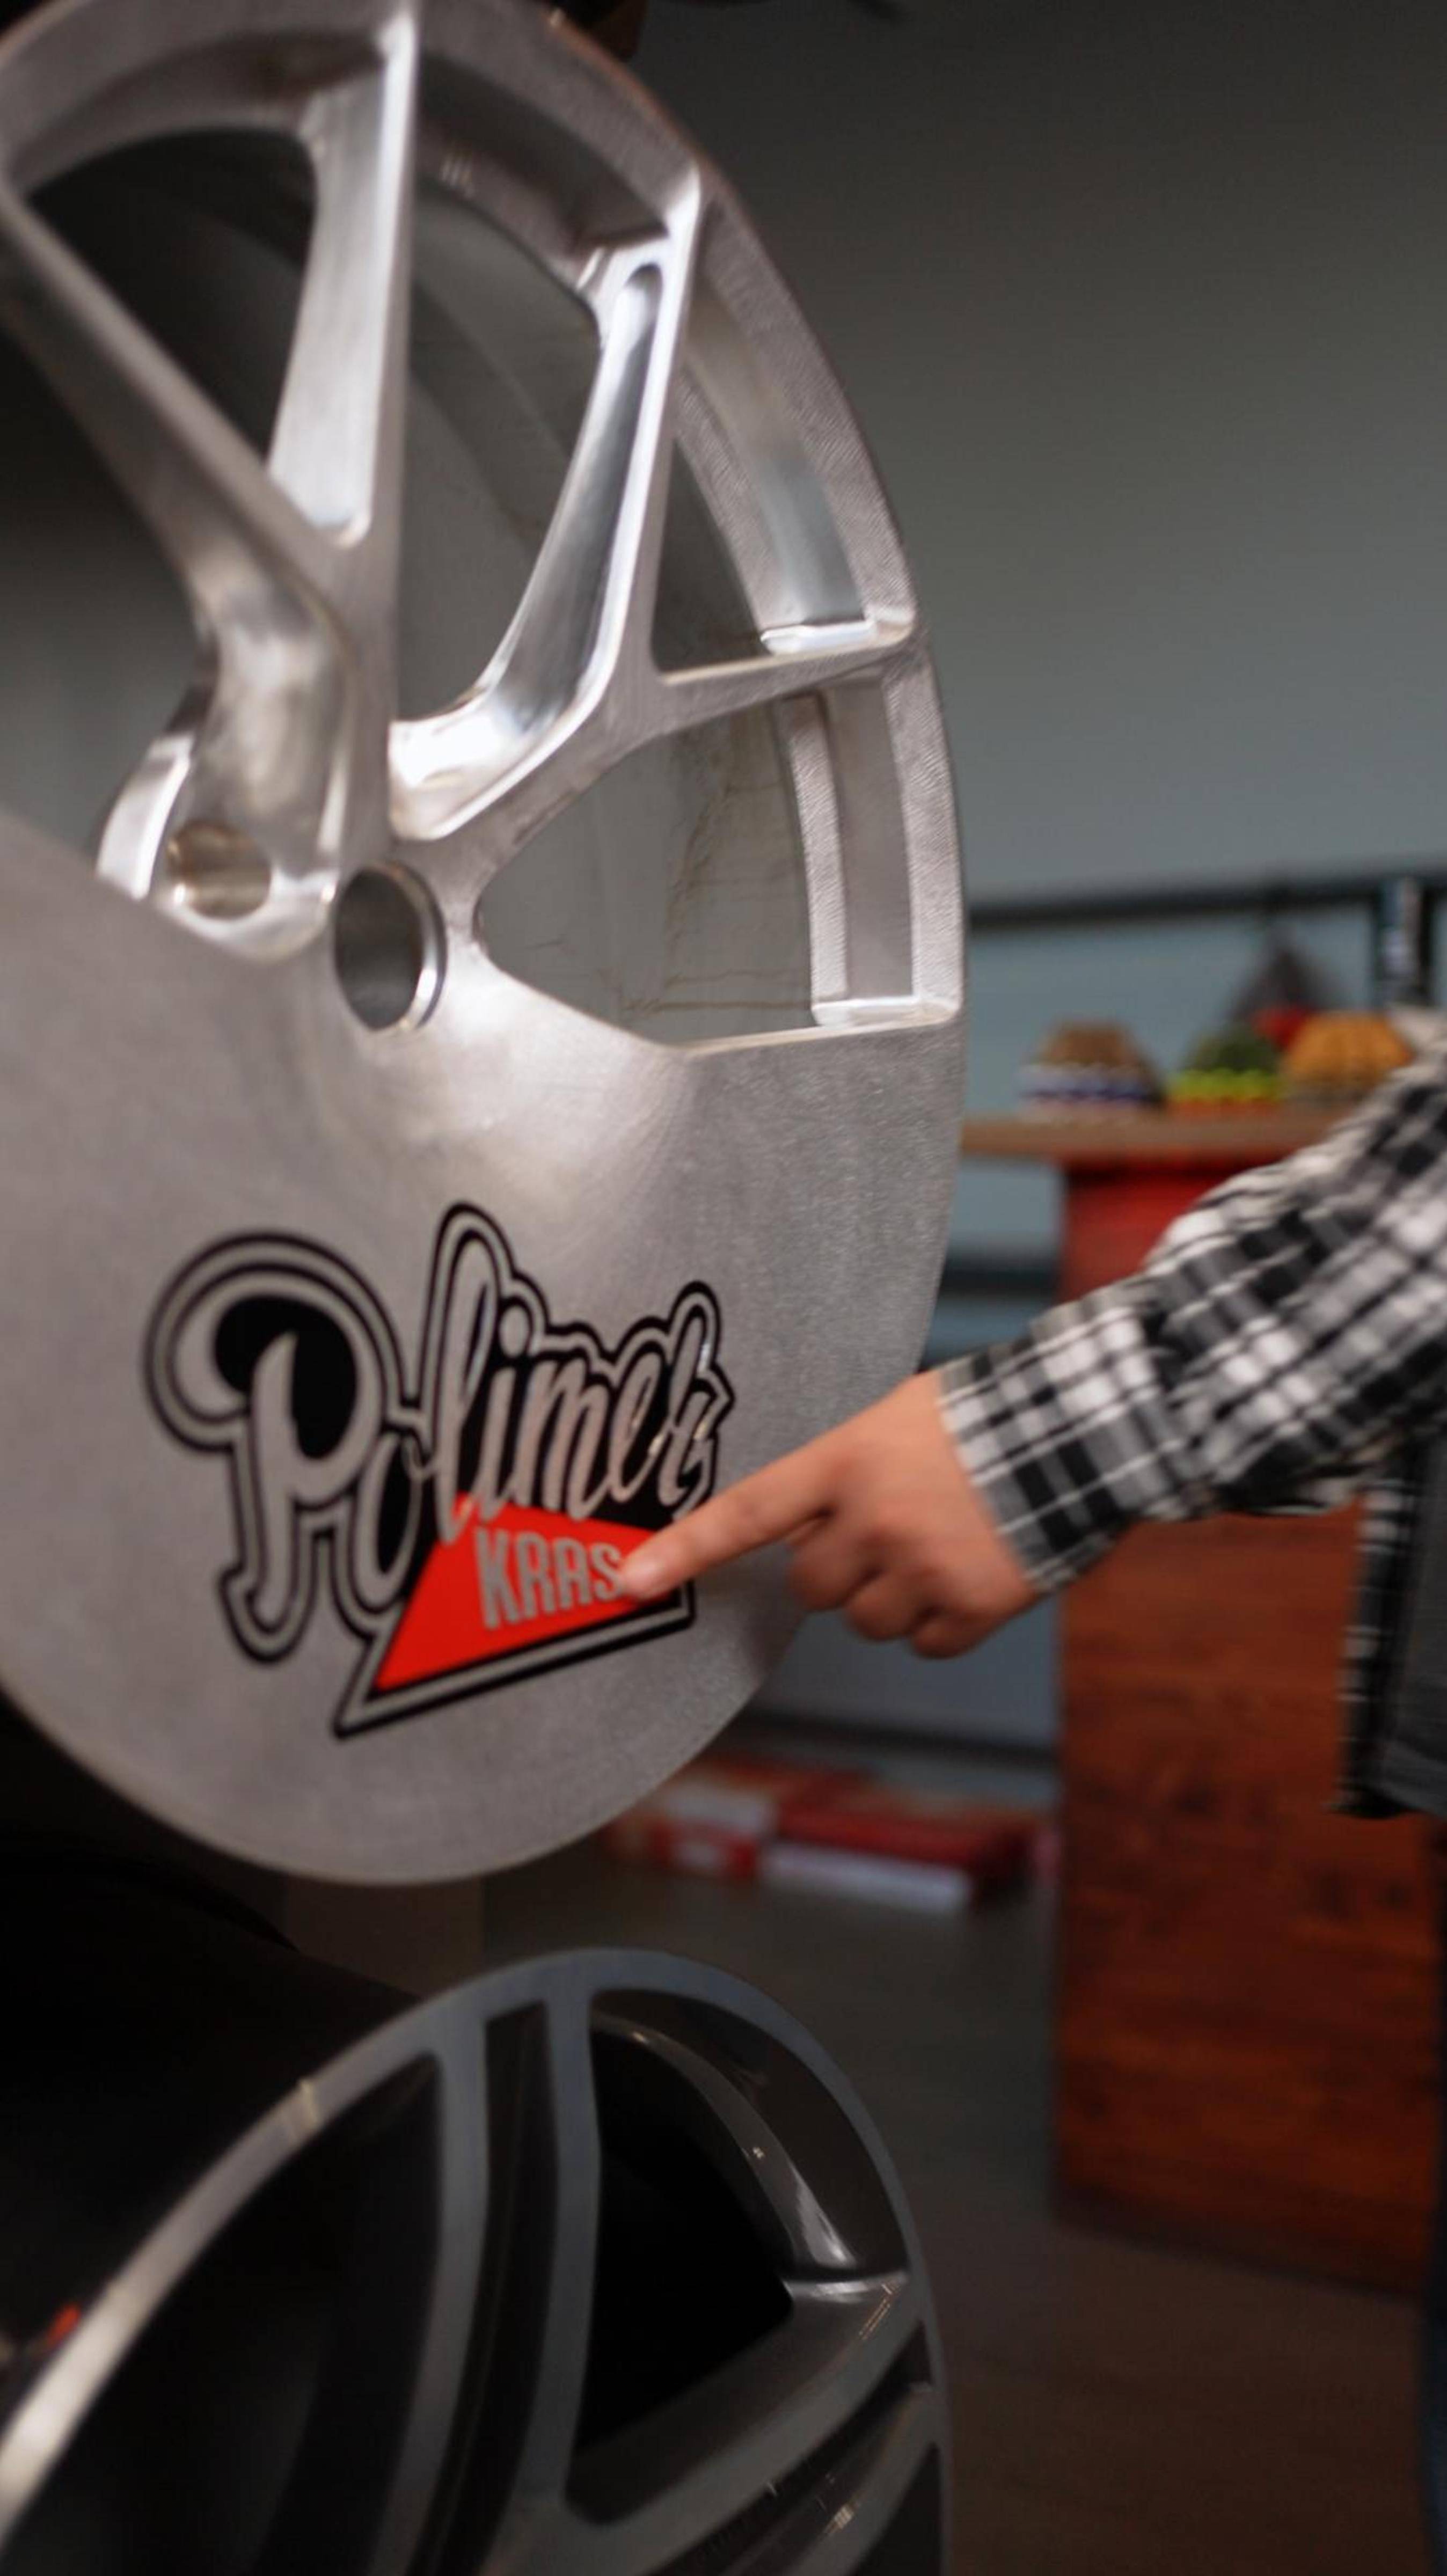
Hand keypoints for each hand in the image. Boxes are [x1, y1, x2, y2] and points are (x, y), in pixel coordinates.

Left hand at [621, 1372, 1036, 1655]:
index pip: (745, 1513)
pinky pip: (923, 1644)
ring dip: (888, 1596)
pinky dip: (939, 1621)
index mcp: (845, 1463)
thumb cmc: (983, 1413)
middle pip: (808, 1586)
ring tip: (937, 1544)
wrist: (1080, 1427)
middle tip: (880, 1532)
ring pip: (864, 1621)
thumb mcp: (894, 1418)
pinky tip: (969, 1573)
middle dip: (834, 1569)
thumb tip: (803, 1532)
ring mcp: (923, 1568)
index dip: (683, 1550)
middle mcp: (873, 1521)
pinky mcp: (974, 1606)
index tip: (626, 1582)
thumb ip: (841, 1473)